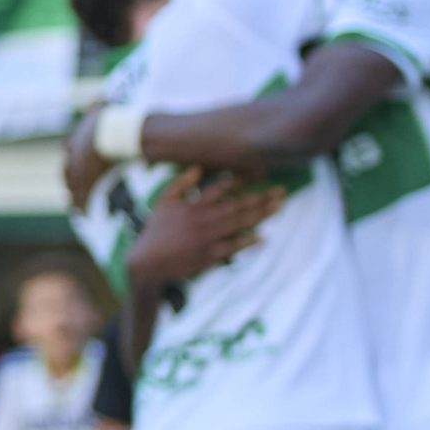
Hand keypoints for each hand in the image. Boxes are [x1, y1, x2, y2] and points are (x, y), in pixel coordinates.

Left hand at [63, 106, 116, 212]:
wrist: (117, 132)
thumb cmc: (115, 119)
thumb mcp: (102, 108)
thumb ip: (99, 105)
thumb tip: (100, 97)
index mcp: (78, 137)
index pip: (69, 151)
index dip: (70, 159)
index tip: (70, 165)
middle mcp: (75, 153)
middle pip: (68, 170)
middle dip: (69, 180)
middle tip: (69, 190)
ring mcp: (80, 166)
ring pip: (74, 185)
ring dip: (74, 197)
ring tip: (75, 208)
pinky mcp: (88, 178)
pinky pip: (82, 194)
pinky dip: (81, 204)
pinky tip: (82, 214)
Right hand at [128, 167, 283, 286]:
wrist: (148, 261)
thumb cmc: (156, 230)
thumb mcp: (164, 202)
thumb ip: (181, 184)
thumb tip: (198, 168)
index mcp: (193, 205)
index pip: (222, 188)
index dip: (242, 181)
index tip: (260, 174)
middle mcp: (203, 220)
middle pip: (238, 206)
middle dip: (261, 198)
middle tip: (281, 192)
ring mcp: (208, 238)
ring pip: (240, 224)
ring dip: (261, 215)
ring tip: (279, 207)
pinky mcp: (209, 256)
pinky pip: (233, 248)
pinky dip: (248, 243)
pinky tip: (263, 237)